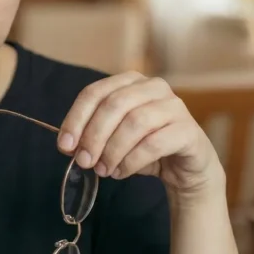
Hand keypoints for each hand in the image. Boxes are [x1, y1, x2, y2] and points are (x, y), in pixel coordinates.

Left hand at [56, 71, 222, 196]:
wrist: (186, 168)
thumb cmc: (145, 148)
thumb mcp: (113, 138)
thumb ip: (92, 136)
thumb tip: (68, 146)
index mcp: (130, 82)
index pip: (95, 92)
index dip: (76, 118)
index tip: (65, 146)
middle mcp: (154, 87)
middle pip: (114, 104)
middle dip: (94, 136)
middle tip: (84, 162)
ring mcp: (174, 106)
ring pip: (135, 122)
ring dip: (113, 150)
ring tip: (104, 170)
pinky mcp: (188, 130)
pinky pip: (154, 143)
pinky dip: (132, 160)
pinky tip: (122, 172)